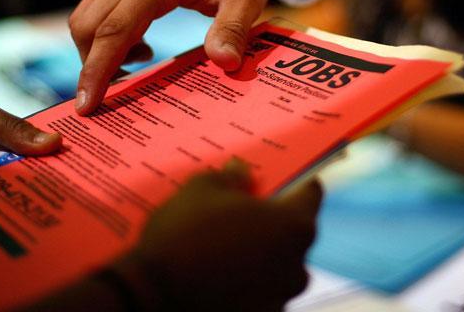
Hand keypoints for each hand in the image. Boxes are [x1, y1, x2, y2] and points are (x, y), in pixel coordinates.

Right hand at [69, 0, 328, 113]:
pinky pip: (100, 5)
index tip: (86, 105)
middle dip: (90, 65)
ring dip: (96, 49)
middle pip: (87, 24)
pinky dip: (106, 33)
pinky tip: (140, 46)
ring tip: (136, 67)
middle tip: (113, 95)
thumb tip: (224, 64)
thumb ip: (232, 30)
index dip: (96, 71)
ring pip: (87, 14)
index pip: (113, 31)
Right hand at [113, 161, 322, 310]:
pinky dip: (246, 280)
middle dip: (272, 219)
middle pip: (294, 230)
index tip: (280, 178)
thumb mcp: (202, 190)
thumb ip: (230, 177)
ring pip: (277, 263)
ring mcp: (281, 296)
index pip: (310, 193)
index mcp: (293, 225)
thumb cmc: (184, 235)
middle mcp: (297, 263)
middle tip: (242, 210)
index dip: (295, 182)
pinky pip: (259, 290)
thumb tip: (241, 168)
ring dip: (259, 252)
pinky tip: (218, 271)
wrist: (153, 295)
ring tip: (224, 244)